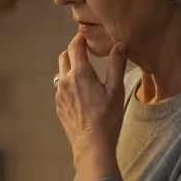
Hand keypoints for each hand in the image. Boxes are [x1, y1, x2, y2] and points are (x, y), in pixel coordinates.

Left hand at [55, 34, 126, 180]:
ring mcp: (59, 95)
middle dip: (73, 51)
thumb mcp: (116, 90)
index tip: (85, 35)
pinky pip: (61, 89)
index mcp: (80, 74)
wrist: (92, 146)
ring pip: (61, 73)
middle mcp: (65, 81)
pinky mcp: (58, 107)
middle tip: (85, 51)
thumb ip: (117, 64)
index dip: (80, 38)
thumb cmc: (107, 119)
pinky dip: (68, 84)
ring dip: (70, 68)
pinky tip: (81, 93)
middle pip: (64, 57)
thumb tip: (121, 43)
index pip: (76, 47)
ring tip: (84, 72)